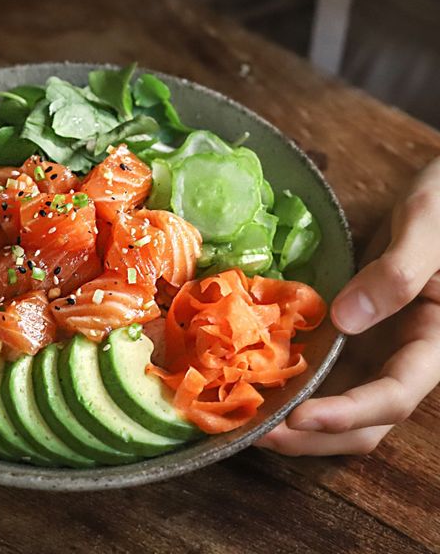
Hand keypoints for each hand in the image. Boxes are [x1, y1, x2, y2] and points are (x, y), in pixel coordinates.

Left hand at [256, 157, 439, 455]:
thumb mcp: (428, 228)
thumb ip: (398, 274)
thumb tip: (346, 319)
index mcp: (435, 342)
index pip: (393, 397)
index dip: (346, 414)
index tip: (298, 417)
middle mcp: (406, 357)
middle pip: (365, 421)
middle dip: (311, 435)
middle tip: (252, 433)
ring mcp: (380, 348)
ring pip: (342, 403)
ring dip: (297, 418)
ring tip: (244, 416)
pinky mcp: (357, 332)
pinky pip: (326, 367)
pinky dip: (293, 380)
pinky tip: (252, 375)